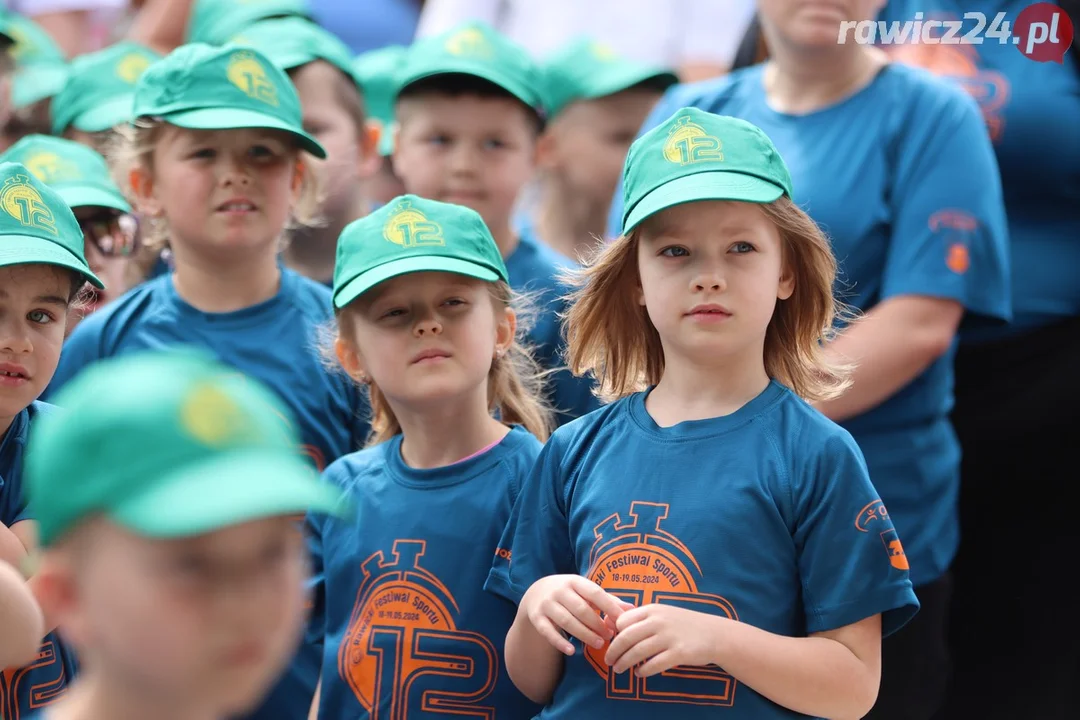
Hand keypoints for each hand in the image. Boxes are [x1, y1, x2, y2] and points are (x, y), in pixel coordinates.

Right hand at [520, 575, 626, 655]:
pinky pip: (548, 632)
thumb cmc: (570, 593)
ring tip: (599, 644)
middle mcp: (559, 590)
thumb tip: (632, 609)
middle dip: (597, 624)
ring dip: (584, 634)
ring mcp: (547, 604)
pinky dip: (559, 642)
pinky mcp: (537, 617)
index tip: (621, 621)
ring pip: (566, 621)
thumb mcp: (585, 591)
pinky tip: (571, 651)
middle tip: (610, 636)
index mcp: (575, 581)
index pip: (594, 593)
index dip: (609, 607)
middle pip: (581, 609)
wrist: (536, 592)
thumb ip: (607, 600)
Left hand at [605, 604, 722, 675]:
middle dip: (613, 651)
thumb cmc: (684, 624)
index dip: (613, 633)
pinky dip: (643, 671)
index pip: (622, 621)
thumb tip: (613, 622)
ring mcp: (669, 637)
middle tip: (608, 660)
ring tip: (619, 669)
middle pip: (626, 637)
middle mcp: (658, 621)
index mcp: (652, 609)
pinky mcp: (679, 653)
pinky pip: (654, 664)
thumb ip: (642, 618)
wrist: (715, 633)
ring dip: (624, 663)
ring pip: (637, 652)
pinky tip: (639, 674)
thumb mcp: (663, 613)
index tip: (610, 643)